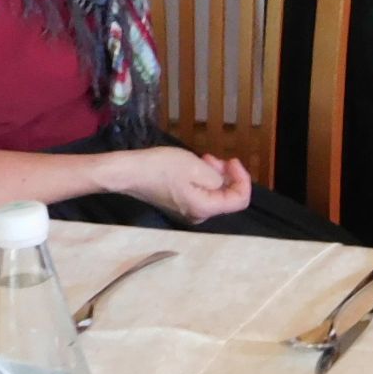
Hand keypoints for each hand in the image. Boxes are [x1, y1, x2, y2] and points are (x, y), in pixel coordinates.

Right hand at [116, 146, 253, 222]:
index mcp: (204, 209)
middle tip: (214, 158)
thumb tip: (223, 182)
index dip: (243, 179)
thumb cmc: (162, 168)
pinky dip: (203, 177)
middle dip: (227, 175)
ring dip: (215, 174)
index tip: (232, 160)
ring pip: (214, 192)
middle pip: (227, 196)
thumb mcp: (196, 167)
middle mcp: (198, 215)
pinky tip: (195, 164)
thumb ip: (217, 178)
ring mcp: (188, 210)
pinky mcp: (179, 203)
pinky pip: (201, 191)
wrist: (130, 172)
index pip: (240, 200)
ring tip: (204, 158)